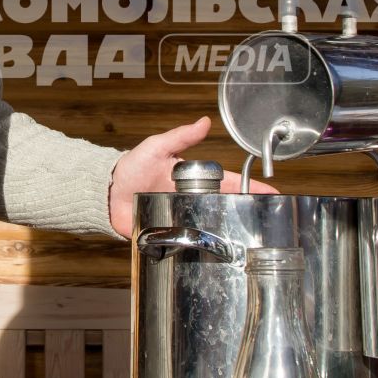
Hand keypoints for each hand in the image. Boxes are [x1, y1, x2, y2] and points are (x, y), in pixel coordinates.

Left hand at [107, 116, 267, 237]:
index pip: (228, 183)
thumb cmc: (130, 169)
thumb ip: (180, 137)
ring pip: (212, 227)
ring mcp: (183, 219)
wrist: (106, 195)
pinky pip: (191, 243)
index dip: (250, 188)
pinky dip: (203, 249)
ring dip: (228, 232)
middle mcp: (191, 200)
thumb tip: (204, 122)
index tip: (271, 193)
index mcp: (193, 179)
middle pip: (226, 207)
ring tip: (251, 240)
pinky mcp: (171, 235)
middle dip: (246, 213)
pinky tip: (219, 256)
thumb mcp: (156, 148)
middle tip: (268, 221)